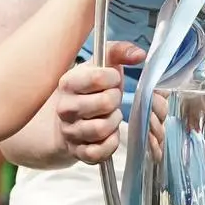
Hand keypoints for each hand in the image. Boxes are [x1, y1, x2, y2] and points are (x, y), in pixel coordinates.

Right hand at [54, 40, 143, 163]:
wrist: (68, 120)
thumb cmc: (88, 91)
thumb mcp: (98, 66)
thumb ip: (118, 52)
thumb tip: (139, 54)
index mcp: (69, 83)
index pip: (99, 77)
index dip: (113, 78)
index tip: (112, 80)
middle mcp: (66, 108)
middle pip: (104, 103)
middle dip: (116, 100)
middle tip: (113, 99)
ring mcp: (70, 132)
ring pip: (101, 129)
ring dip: (114, 122)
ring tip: (111, 115)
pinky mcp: (78, 151)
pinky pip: (99, 152)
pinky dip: (110, 143)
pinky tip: (110, 134)